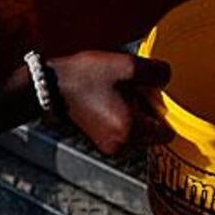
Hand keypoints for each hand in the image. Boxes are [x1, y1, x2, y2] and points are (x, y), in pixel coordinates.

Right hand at [49, 51, 173, 154]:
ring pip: (140, 133)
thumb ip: (157, 73)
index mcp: (131, 132)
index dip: (166, 112)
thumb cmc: (86, 76)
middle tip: (137, 92)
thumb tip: (168, 79)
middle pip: (154, 134)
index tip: (155, 95)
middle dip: (150, 113)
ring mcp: (109, 148)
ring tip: (122, 95)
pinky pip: (125, 133)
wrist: (46, 86)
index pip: (167, 133)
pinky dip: (124, 119)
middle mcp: (122, 147)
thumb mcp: (128, 66)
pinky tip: (111, 101)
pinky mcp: (100, 143)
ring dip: (137, 115)